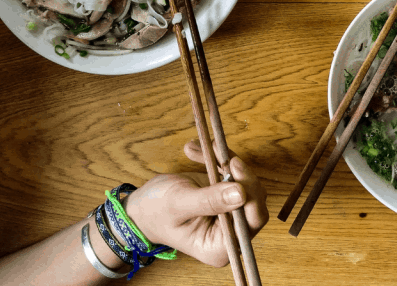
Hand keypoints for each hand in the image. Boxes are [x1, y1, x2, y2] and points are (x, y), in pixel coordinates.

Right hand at [123, 140, 268, 267]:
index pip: (252, 221)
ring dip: (226, 161)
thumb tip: (241, 193)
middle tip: (221, 153)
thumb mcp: (179, 204)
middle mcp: (230, 233)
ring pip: (245, 182)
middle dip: (238, 173)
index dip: (250, 193)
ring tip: (200, 149)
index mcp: (220, 247)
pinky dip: (218, 158)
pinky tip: (195, 150)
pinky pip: (233, 174)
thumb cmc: (155, 213)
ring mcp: (231, 213)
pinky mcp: (226, 195)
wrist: (142, 207)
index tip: (235, 167)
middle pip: (254, 200)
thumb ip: (209, 201)